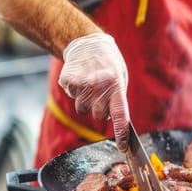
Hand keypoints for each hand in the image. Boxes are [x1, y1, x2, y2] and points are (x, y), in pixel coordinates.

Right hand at [58, 33, 130, 151]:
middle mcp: (99, 86)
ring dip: (87, 101)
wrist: (87, 43)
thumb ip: (118, 98)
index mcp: (116, 85)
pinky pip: (73, 98)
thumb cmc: (108, 64)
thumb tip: (116, 121)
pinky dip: (76, 92)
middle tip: (101, 93)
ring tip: (90, 84)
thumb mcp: (121, 77)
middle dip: (100, 109)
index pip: (120, 114)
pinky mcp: (68, 82)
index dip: (121, 133)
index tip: (123, 147)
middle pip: (99, 116)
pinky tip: (81, 79)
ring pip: (83, 109)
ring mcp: (82, 85)